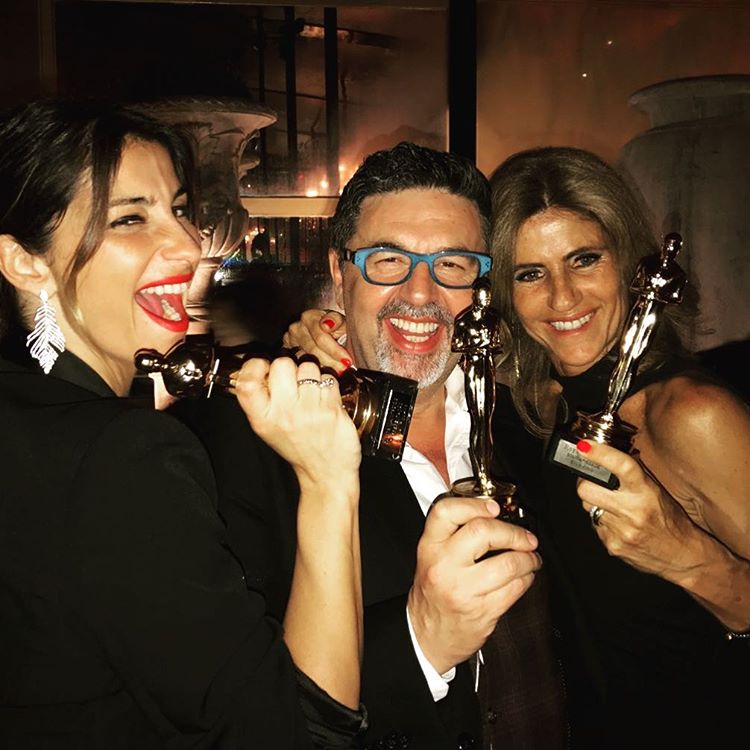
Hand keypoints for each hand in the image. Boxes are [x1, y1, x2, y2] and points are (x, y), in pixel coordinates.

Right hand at [233, 357, 360, 489]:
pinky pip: (328, 378)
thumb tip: (261, 365)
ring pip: (308, 367)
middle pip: (281, 364)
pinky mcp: (331, 409)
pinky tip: (325, 401)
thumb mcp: (269, 428)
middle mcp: (283, 414)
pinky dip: (329, 385)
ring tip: (312, 395)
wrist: (326, 473)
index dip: (254, 366)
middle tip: (294, 383)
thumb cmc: (298, 447)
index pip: (247, 382)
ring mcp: (308, 410)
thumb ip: (262, 399)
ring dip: (312, 376)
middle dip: (290, 368)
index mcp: (262, 419)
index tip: (264, 367)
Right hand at [282, 309, 350, 373]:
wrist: (327, 331)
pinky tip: (323, 373)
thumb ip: (336, 320)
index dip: (335, 350)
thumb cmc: (335, 327)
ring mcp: (289, 341)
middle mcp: (296, 327)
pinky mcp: (287, 352)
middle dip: (331, 361)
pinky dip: (313, 370)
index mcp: (309, 317)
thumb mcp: (341, 321)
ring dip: (323, 367)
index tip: (347, 360)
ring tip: (337, 372)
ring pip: (305, 359)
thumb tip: (326, 325)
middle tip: (343, 369)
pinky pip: (299, 364)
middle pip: (312, 349)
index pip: (320, 336)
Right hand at [407, 497, 540, 673]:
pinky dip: (526, 579)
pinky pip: (515, 588)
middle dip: (514, 533)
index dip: (474, 504)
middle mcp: (444, 566)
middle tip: (526, 538)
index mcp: (429, 547)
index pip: (446, 512)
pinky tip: (524, 576)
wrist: (427, 634)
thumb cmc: (434, 590)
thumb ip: (454, 532)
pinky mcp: (482, 611)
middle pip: (483, 532)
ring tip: (530, 558)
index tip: (494, 507)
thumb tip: (493, 510)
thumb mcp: (431, 556)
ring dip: (528, 558)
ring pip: (508, 563)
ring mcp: (463, 590)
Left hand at [575, 440, 700, 580]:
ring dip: (594, 502)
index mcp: (646, 491)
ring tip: (611, 505)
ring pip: (587, 506)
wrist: (682, 555)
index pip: (621, 466)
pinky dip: (601, 521)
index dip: (599, 454)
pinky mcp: (612, 545)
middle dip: (584, 482)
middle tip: (592, 481)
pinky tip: (617, 523)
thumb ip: (632, 474)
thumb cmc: (670, 519)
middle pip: (586, 489)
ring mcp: (621, 530)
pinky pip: (595, 525)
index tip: (584, 446)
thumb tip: (604, 453)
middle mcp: (633, 510)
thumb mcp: (656, 490)